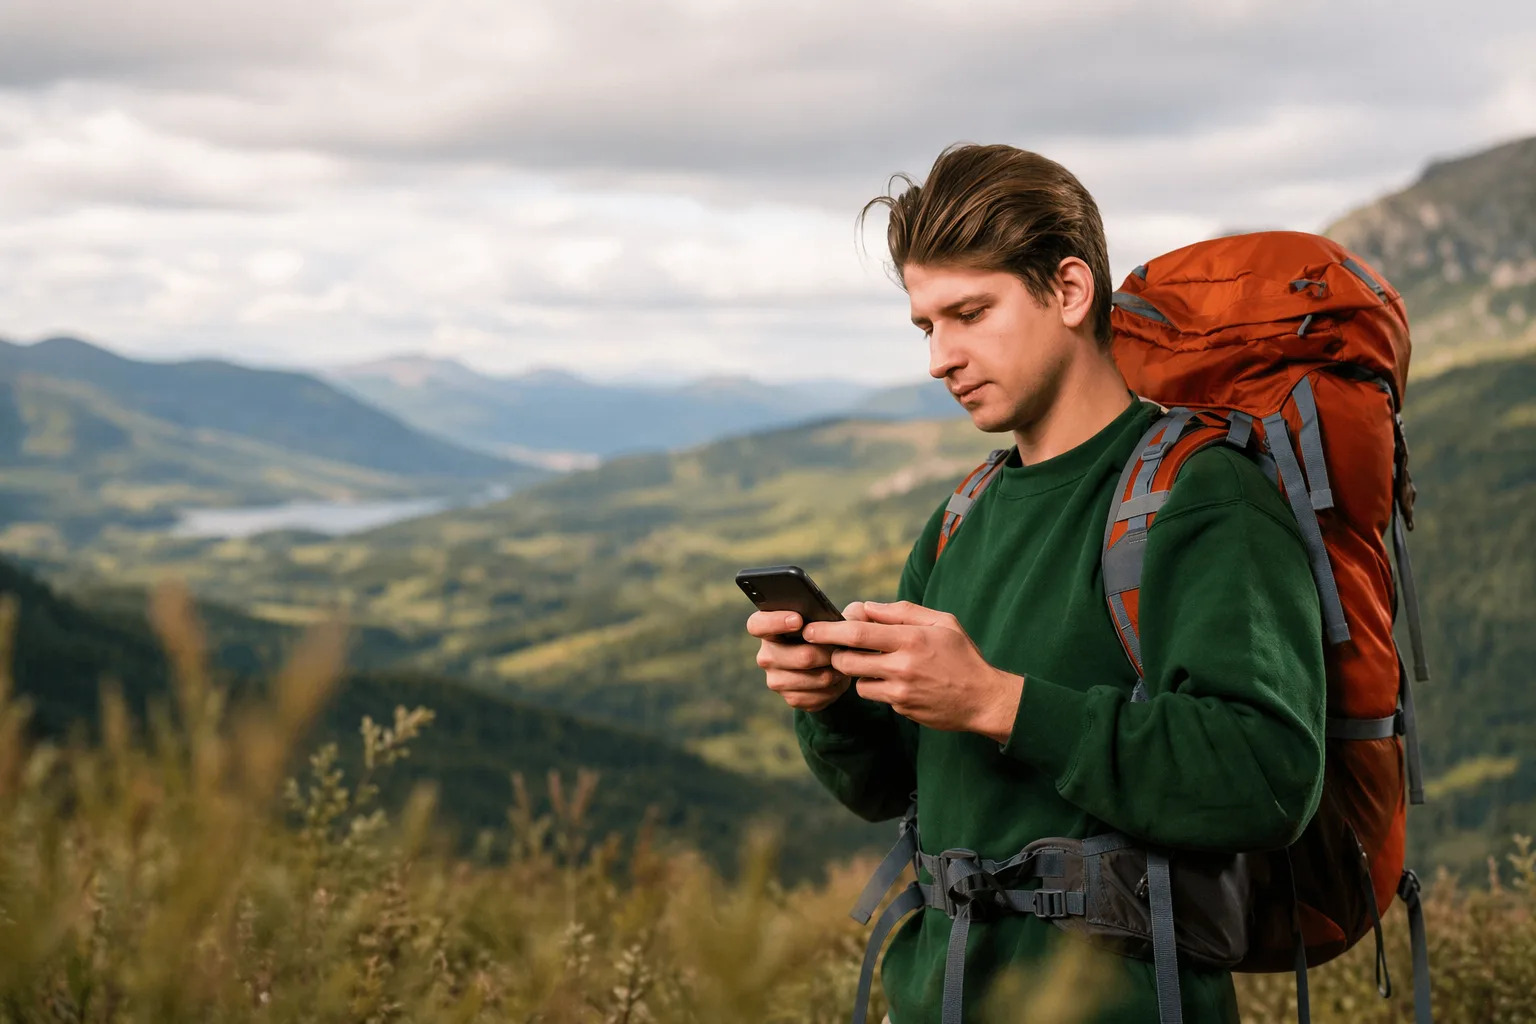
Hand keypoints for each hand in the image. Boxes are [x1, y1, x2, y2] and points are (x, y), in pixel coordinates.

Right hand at [747, 602, 874, 711]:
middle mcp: (767, 655)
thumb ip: (849, 613)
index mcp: (770, 629)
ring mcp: (776, 680)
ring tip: (842, 664)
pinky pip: (815, 696)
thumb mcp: (840, 618)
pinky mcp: (790, 699)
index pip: (757, 624)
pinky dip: (832, 689)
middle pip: (797, 656)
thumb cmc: (831, 635)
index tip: (798, 620)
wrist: (832, 666)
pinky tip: (836, 680)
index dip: (774, 621)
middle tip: (839, 649)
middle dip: (825, 653)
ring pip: (810, 678)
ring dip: (832, 672)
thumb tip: (859, 616)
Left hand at [802, 601, 1023, 741]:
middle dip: (835, 654)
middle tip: (836, 648)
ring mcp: (900, 691)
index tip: (811, 628)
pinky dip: (877, 688)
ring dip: (858, 673)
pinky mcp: (901, 709)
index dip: (829, 630)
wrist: (983, 699)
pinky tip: (894, 681)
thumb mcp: (942, 622)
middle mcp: (902, 666)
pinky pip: (876, 696)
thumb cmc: (963, 656)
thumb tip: (867, 607)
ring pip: (858, 682)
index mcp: (911, 638)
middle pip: (848, 660)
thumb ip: (903, 612)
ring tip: (874, 663)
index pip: (858, 632)